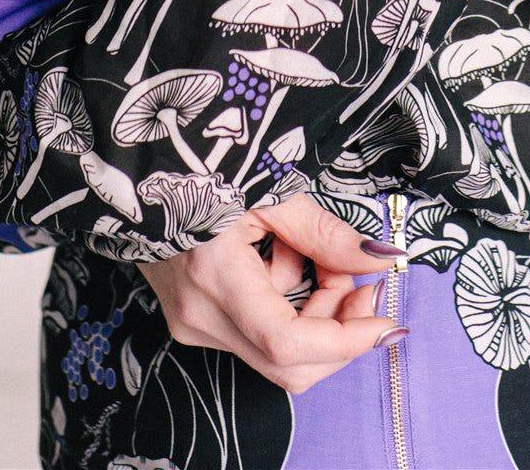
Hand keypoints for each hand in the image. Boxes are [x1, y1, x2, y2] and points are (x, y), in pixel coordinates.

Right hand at [138, 193, 406, 394]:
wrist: (143, 167)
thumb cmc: (205, 166)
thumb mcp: (271, 190)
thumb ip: (326, 233)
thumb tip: (382, 261)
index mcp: (215, 277)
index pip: (289, 344)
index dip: (346, 341)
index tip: (386, 323)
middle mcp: (199, 316)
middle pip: (288, 362)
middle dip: (338, 330)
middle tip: (361, 281)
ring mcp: (192, 324)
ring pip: (275, 351)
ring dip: (315, 313)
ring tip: (317, 253)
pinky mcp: (193, 320)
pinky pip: (256, 334)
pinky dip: (287, 307)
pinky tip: (282, 258)